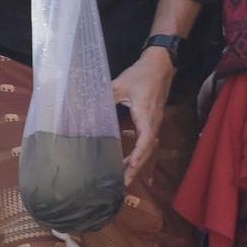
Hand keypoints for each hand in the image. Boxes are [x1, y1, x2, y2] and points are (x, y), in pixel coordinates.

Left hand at [109, 44, 178, 184]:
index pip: (144, 144)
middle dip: (136, 168)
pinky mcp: (152, 119)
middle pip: (147, 151)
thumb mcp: (120, 85)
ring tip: (124, 175)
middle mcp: (153, 123)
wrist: (161, 63)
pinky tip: (129, 158)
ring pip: (147, 147)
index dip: (136, 159)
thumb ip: (103, 99)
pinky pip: (147, 140)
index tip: (128, 172)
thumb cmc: (141, 74)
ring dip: (137, 162)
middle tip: (123, 183)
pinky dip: (139, 152)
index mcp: (147, 117)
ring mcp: (154, 122)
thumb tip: (85, 110)